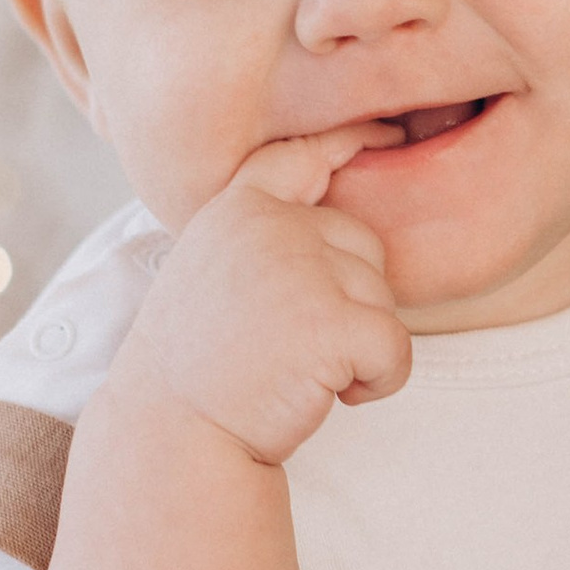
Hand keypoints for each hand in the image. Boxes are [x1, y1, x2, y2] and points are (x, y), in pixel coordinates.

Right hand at [118, 129, 409, 464]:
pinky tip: (333, 396)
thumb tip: (330, 206)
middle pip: (364, 247)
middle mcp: (269, 226)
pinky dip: (381, 381)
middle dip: (350, 301)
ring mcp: (301, 269)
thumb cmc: (196, 369)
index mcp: (237, 211)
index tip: (386, 131)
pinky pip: (397, 346)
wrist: (171, 438)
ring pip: (383, 300)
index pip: (301, 158)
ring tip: (297, 372)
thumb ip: (261, 237)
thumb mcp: (210, 275)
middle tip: (290, 347)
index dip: (350, 141)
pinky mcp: (332, 322)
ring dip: (360, 348)